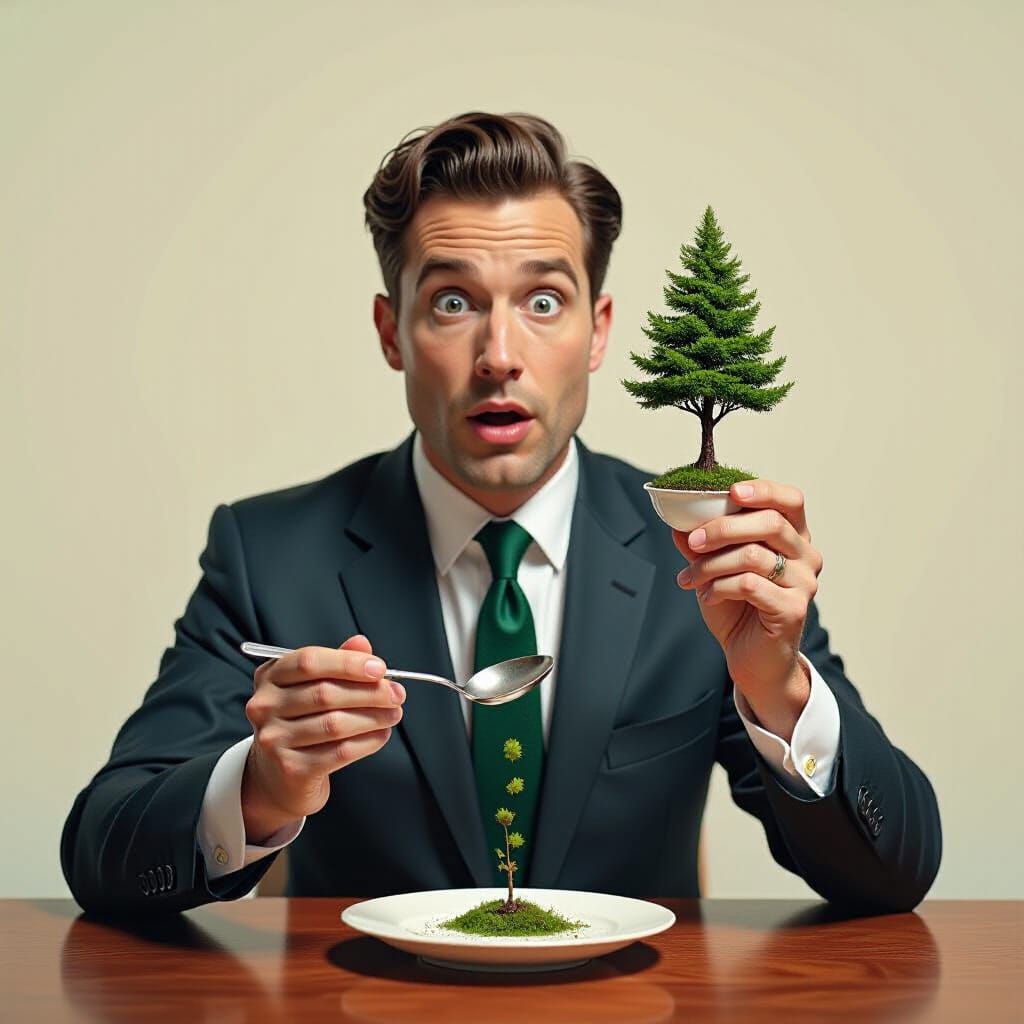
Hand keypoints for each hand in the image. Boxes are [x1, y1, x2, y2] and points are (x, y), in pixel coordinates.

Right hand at [240, 634, 404, 841]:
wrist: (277, 776)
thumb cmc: (301, 722)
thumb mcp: (312, 686)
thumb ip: (336, 663)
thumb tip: (362, 643)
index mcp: (269, 677)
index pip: (309, 661)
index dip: (348, 663)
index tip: (380, 669)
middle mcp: (265, 706)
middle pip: (326, 693)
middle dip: (370, 692)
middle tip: (397, 694)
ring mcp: (274, 739)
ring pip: (335, 724)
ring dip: (374, 717)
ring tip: (394, 714)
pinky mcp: (291, 768)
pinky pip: (340, 751)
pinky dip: (368, 741)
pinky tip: (382, 734)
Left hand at [673, 480, 823, 737]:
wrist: (750, 659)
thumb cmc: (738, 609)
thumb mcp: (715, 569)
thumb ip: (702, 543)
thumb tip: (677, 520)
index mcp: (793, 538)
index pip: (790, 500)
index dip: (763, 490)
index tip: (731, 491)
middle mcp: (806, 557)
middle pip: (770, 523)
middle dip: (721, 528)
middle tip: (691, 542)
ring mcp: (803, 584)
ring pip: (753, 555)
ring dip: (711, 564)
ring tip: (689, 578)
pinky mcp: (792, 609)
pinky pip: (749, 585)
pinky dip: (719, 587)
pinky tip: (707, 596)